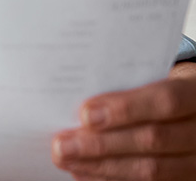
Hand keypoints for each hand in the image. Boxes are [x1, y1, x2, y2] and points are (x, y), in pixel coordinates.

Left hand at [52, 61, 195, 179]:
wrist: (192, 107)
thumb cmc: (161, 85)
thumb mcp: (151, 75)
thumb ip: (124, 86)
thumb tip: (80, 105)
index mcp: (195, 93)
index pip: (165, 102)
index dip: (125, 109)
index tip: (85, 114)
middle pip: (153, 140)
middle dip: (101, 144)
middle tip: (62, 144)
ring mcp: (195, 159)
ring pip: (151, 170)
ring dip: (101, 165)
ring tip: (66, 159)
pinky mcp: (185, 178)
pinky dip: (111, 179)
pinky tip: (84, 172)